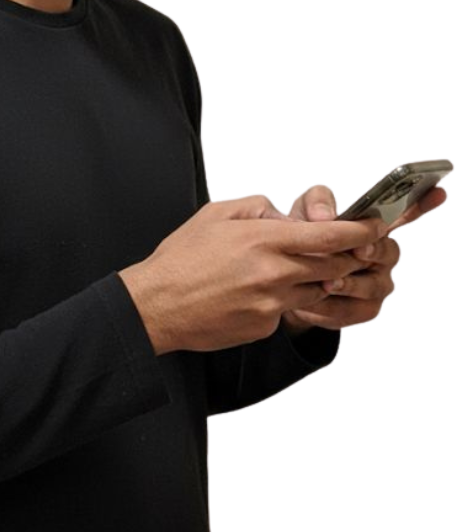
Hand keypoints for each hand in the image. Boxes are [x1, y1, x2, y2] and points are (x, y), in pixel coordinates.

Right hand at [119, 194, 385, 354]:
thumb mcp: (216, 213)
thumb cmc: (183, 256)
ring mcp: (272, 303)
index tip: (374, 228)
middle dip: (345, 257)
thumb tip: (284, 213)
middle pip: (333, 266)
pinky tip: (255, 294)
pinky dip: (285, 300)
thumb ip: (258, 205)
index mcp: (264, 239)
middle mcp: (274, 272)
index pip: (329, 235)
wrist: (157, 306)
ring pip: (316, 290)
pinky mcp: (265, 326)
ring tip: (288, 271)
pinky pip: (289, 310)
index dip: (359, 231)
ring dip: (315, 280)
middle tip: (345, 250)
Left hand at [280, 181, 448, 333]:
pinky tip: (310, 303)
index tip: (439, 191)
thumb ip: (317, 203)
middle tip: (358, 251)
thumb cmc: (304, 236)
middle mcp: (384, 257)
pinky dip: (330, 307)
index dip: (424, 204)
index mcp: (375, 228)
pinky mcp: (364, 311)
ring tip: (326, 282)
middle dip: (374, 251)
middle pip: (389, 252)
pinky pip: (353, 312)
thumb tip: (324, 215)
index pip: (406, 213)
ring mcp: (378, 286)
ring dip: (349, 284)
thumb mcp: (305, 211)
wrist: (285, 276)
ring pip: (372, 286)